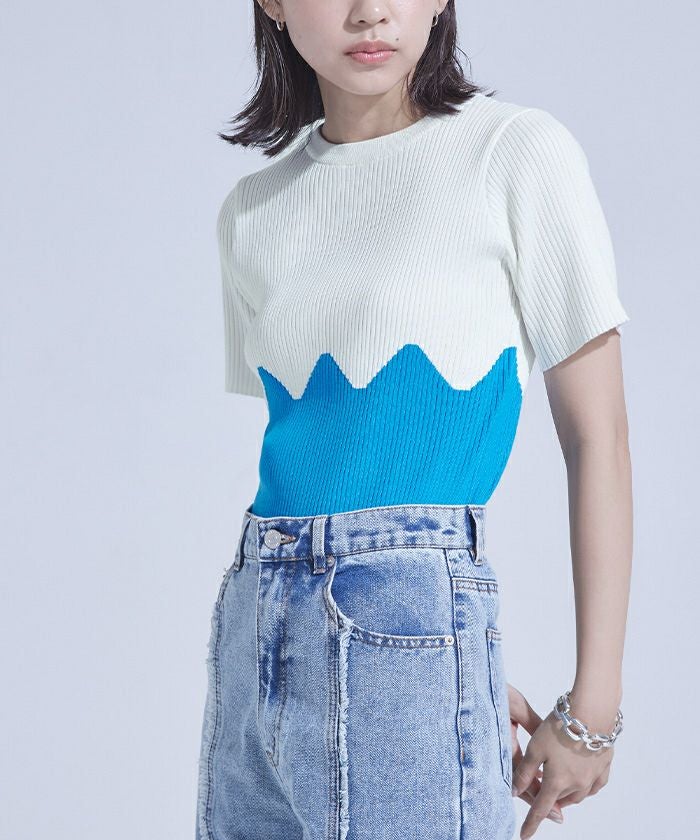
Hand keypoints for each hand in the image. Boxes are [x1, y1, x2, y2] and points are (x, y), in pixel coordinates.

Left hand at [510, 691, 614, 838]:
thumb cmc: (559, 727)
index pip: (541, 808)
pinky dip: (584, 788)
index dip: (531, 823)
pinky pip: (593, 786)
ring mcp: (593, 777)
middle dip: (548, 800)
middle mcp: (577, 785)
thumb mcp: (535, 748)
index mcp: (558, 782)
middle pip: (559, 799)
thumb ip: (525, 772)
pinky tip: (580, 782)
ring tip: (556, 789)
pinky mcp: (604, 766)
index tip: (523, 835)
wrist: (592, 712)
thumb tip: (514, 791)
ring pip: (576, 795)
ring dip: (565, 795)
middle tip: (539, 795)